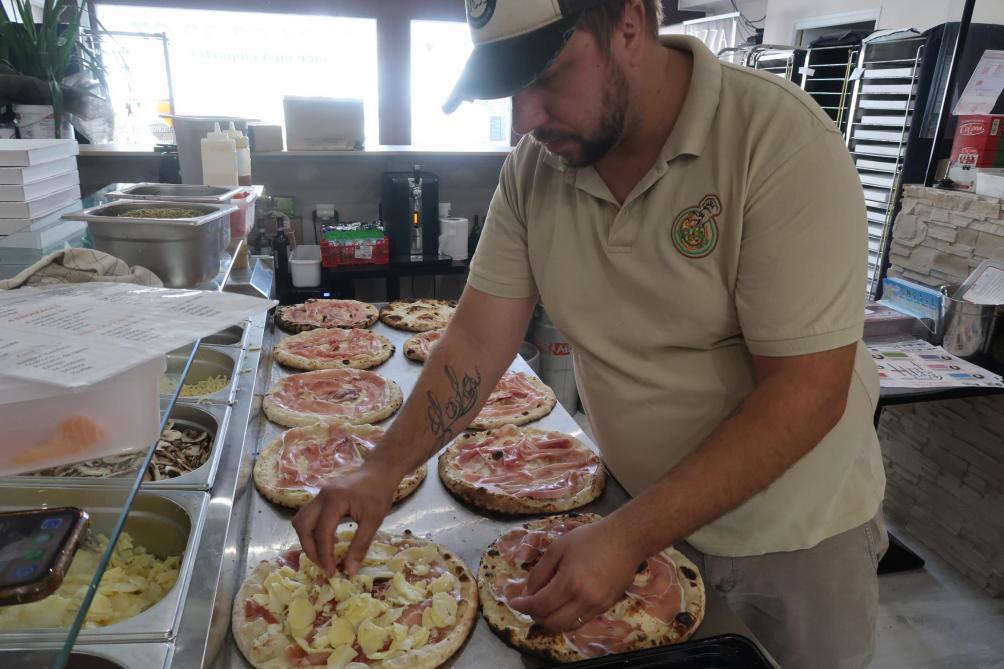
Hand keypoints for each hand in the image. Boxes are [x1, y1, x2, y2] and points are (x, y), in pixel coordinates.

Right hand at [292, 464, 399, 576]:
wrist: (380, 471)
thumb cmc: (379, 493)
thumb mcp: (374, 520)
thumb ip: (360, 545)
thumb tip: (349, 571)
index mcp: (334, 500)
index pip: (321, 533)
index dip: (324, 556)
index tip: (332, 572)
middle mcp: (321, 496)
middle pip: (302, 526)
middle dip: (310, 550)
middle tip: (324, 566)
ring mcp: (319, 495)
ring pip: (301, 521)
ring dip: (308, 540)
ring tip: (324, 555)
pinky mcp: (321, 497)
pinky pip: (308, 517)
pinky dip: (313, 531)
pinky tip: (329, 540)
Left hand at [508, 519, 642, 631]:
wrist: (625, 540)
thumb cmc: (590, 539)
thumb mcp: (558, 548)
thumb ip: (539, 572)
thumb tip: (528, 592)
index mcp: (570, 582)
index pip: (540, 606)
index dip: (523, 606)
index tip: (513, 602)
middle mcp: (584, 599)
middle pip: (551, 622)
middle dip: (535, 616)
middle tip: (528, 604)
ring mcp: (597, 606)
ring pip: (566, 626)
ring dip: (550, 621)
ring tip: (543, 607)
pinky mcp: (606, 607)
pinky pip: (581, 621)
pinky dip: (566, 618)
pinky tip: (562, 605)